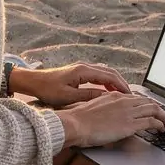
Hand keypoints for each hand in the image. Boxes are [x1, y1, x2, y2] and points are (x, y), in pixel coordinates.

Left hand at [10, 61, 130, 107]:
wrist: (33, 82)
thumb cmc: (47, 90)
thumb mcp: (69, 97)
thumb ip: (88, 96)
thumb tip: (106, 98)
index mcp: (83, 71)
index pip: (109, 77)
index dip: (121, 86)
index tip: (130, 95)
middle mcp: (84, 67)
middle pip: (110, 72)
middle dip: (122, 83)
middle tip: (131, 96)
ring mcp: (82, 69)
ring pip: (105, 73)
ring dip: (115, 83)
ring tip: (124, 95)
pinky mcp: (79, 73)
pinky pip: (98, 76)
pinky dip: (107, 83)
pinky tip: (109, 92)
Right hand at [56, 91, 164, 147]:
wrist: (75, 124)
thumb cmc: (78, 120)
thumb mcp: (93, 109)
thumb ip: (104, 109)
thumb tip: (109, 116)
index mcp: (115, 96)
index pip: (137, 97)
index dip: (147, 104)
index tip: (151, 110)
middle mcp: (124, 101)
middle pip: (149, 101)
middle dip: (159, 109)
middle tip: (163, 117)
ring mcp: (128, 112)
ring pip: (155, 109)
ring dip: (164, 117)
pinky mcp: (130, 124)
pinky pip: (152, 122)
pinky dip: (161, 125)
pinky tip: (162, 130)